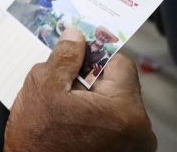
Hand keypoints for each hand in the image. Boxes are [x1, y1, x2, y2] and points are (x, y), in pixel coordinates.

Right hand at [4, 29, 156, 151]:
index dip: (94, 54)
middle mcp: (139, 131)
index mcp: (124, 110)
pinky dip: (93, 117)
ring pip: (113, 103)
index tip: (75, 54)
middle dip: (90, 79)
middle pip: (118, 84)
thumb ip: (64, 57)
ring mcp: (133, 146)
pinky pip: (111, 123)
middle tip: (63, 85)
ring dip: (90, 99)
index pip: (120, 63)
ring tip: (64, 108)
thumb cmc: (38, 142)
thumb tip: (75, 37)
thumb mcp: (43, 87)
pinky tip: (70, 122)